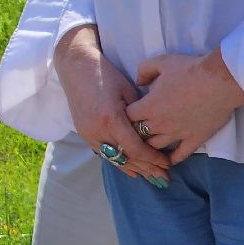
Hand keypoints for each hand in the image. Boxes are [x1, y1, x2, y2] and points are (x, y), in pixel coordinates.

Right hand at [55, 25, 168, 183]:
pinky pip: (103, 152)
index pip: (136, 149)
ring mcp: (87, 132)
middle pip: (126, 157)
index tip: (167, 164)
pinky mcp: (82, 132)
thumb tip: (152, 133)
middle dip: (147, 169)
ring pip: (114, 158)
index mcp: (111, 118)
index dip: (153, 159)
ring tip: (151, 177)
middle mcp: (97, 129)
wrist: (76, 66)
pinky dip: (118, 161)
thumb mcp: (128, 91)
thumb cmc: (105, 74)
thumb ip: (139, 115)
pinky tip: (131, 170)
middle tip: (164, 178)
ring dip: (133, 168)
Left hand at [128, 50, 243, 165]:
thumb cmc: (188, 70)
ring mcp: (178, 133)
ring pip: (156, 147)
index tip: (128, 112)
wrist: (219, 82)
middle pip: (138, 134)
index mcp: (149, 106)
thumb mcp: (159, 63)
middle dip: (135, 131)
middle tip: (136, 129)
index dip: (125, 114)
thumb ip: (143, 71)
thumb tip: (137, 82)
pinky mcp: (195, 139)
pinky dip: (172, 159)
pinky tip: (168, 159)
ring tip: (148, 143)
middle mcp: (160, 123)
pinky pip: (180, 155)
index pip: (127, 117)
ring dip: (150, 145)